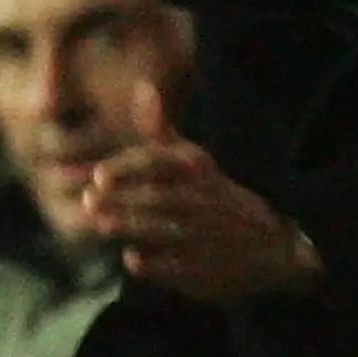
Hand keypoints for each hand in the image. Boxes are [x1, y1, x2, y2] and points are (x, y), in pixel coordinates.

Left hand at [80, 104, 320, 304]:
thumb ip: (161, 132)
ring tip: (101, 224)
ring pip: (165, 229)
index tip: (98, 175)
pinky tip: (133, 259)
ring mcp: (204, 236)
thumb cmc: (215, 199)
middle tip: (88, 200)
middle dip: (123, 198)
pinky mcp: (203, 269)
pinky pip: (177, 267)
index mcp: (197, 171)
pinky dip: (155, 264)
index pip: (160, 163)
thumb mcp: (194, 161)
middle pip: (158, 196)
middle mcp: (201, 200)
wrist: (270, 248)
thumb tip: (142, 87)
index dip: (128, 169)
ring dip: (132, 226)